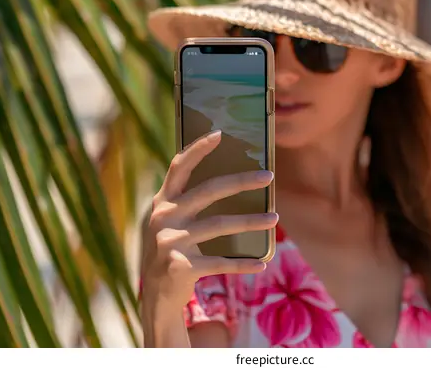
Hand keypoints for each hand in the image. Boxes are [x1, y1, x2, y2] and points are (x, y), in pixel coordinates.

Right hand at [141, 130, 276, 308]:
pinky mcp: (179, 266)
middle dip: (241, 181)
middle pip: (208, 191)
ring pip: (219, 225)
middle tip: (269, 176)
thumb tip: (235, 180)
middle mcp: (163, 217)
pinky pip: (220, 262)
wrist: (155, 295)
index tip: (220, 134)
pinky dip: (243, 264)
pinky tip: (262, 263)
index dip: (198, 149)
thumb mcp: (173, 223)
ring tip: (275, 218)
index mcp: (163, 202)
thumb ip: (190, 202)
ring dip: (251, 221)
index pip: (179, 167)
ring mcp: (169, 242)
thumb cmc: (173, 250)